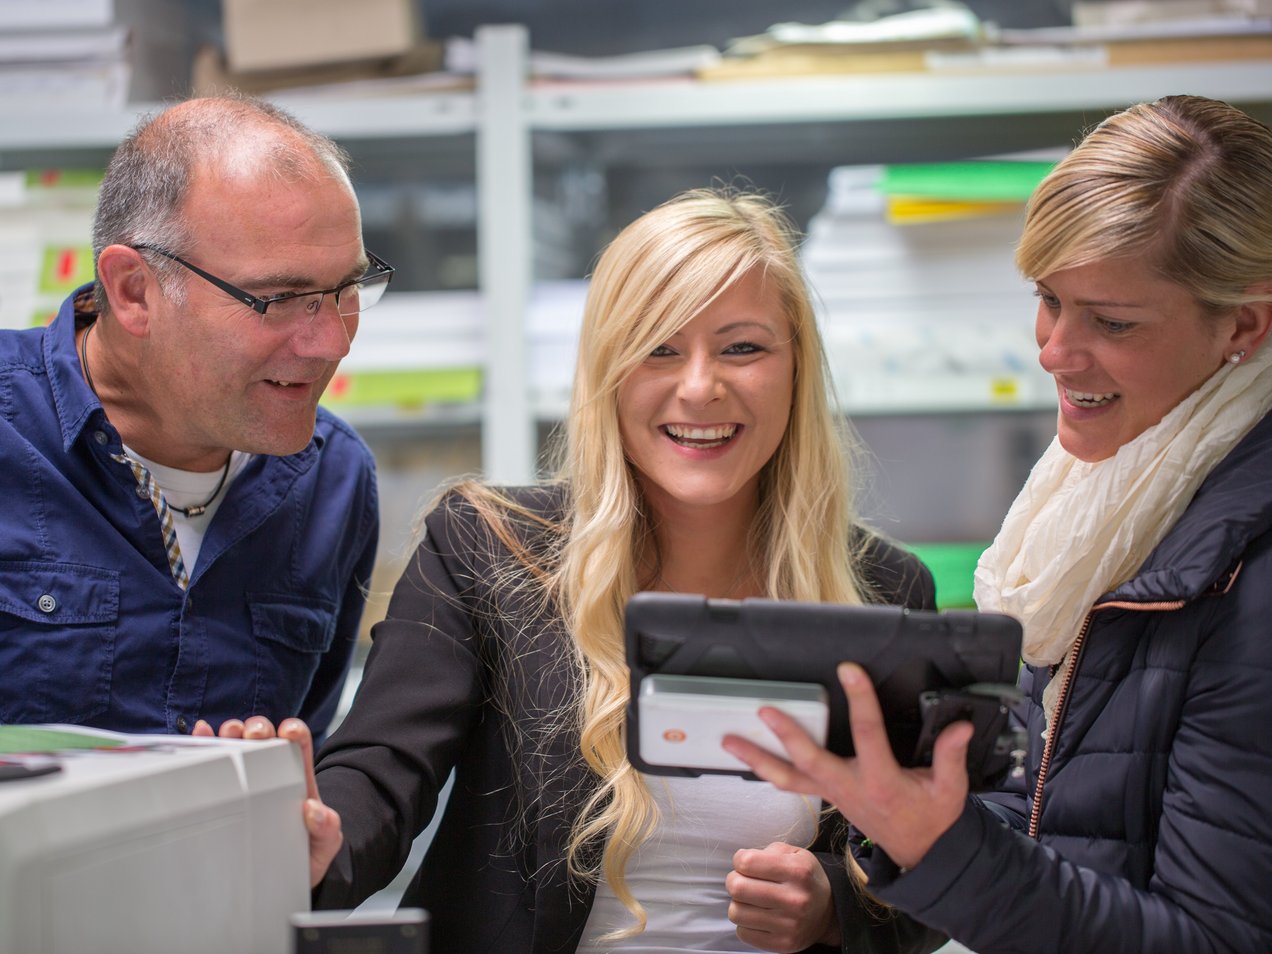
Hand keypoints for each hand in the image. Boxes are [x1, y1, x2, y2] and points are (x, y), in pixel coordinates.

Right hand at [193, 716, 342, 887]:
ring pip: (239, 745)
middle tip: (253, 735)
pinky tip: (201, 733)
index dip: (295, 731)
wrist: (285, 877)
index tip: (288, 731)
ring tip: (228, 733)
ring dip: (232, 732)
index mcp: (297, 781)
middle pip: (266, 739)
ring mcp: (246, 781)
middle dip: (259, 728)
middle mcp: (271, 775)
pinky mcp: (225, 794)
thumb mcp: (325, 842)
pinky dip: (205, 743)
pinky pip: (214, 763)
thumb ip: (328, 827)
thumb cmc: (306, 854)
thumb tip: (314, 810)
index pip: (299, 746)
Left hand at [722, 663, 971, 870]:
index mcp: (883, 782)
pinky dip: (767, 771)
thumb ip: (950, 756)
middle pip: (811, 762)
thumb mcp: (950, 791)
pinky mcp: (827, 797)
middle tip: (764, 710)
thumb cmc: (933, 819)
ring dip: (758, 759)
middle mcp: (851, 788)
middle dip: (787, 735)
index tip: (849, 670)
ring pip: (789, 779)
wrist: (922, 856)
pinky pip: (791, 785)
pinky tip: (746, 758)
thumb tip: (960, 726)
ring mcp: (834, 796)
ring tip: (728, 740)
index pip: (868, 734)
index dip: (860, 700)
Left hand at [726, 842, 837, 951]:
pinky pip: (743, 933)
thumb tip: (741, 860)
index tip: (744, 863)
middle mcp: (794, 899)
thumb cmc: (805, 879)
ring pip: (736, 912)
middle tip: (742, 881)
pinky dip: (745, 924)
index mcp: (797, 871)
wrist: (828, 912)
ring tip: (750, 900)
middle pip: (738, 888)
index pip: (747, 862)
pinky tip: (757, 916)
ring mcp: (789, 925)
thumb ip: (768, 851)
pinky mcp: (783, 944)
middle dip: (734, 881)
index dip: (739, 860)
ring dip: (738, 904)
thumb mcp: (796, 854)